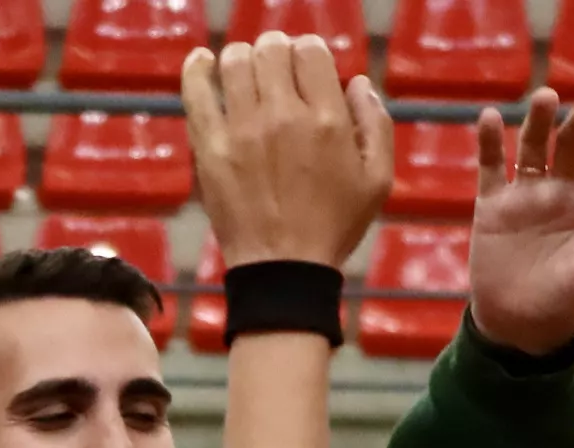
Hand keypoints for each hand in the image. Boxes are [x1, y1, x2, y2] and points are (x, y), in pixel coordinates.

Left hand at [182, 37, 394, 271]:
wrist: (283, 272)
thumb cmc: (333, 228)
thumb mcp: (377, 180)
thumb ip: (375, 123)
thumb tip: (356, 82)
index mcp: (326, 120)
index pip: (310, 51)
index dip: (308, 51)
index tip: (306, 67)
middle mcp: (282, 117)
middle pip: (271, 49)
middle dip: (276, 51)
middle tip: (277, 70)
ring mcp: (241, 132)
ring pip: (234, 61)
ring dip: (242, 58)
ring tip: (247, 73)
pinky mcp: (210, 149)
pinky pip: (195, 92)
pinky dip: (196, 69)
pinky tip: (202, 62)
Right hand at [464, 95, 573, 353]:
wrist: (519, 326)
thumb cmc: (567, 302)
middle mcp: (564, 189)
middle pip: (572, 146)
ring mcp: (528, 192)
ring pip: (533, 146)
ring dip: (539, 121)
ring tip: (545, 98)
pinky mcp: (494, 202)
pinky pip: (491, 166)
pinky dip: (489, 141)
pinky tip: (490, 116)